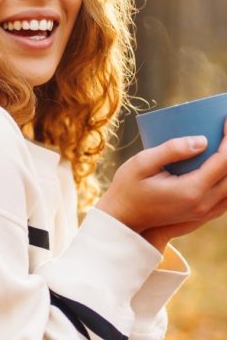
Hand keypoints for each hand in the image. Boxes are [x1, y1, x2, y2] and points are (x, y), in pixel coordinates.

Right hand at [96, 120, 226, 251]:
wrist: (122, 218)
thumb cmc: (127, 188)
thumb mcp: (141, 164)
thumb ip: (171, 150)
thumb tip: (203, 141)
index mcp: (191, 190)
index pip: (224, 161)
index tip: (225, 120)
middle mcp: (204, 203)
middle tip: (225, 131)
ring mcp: (205, 212)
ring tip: (224, 146)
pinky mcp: (203, 214)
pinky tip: (221, 167)